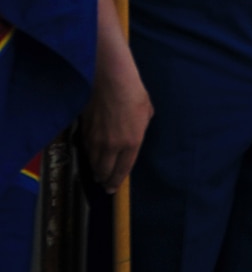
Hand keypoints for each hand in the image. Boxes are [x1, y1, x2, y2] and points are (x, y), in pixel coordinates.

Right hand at [80, 52, 151, 191]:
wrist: (111, 82)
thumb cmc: (134, 94)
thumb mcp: (146, 114)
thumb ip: (140, 129)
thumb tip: (134, 135)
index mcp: (132, 142)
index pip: (123, 169)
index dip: (116, 182)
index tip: (112, 189)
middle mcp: (113, 145)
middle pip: (105, 170)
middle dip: (104, 179)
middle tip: (104, 184)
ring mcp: (97, 139)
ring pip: (93, 161)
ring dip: (95, 169)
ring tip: (97, 174)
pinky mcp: (85, 131)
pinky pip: (86, 149)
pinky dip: (88, 155)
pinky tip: (91, 156)